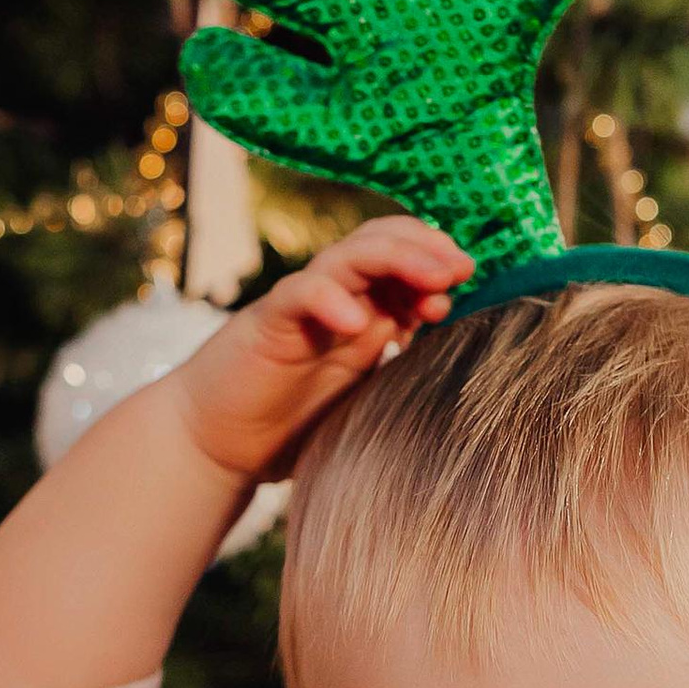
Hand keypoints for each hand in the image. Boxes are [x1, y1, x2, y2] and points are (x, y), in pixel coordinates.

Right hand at [171, 218, 470, 483]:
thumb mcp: (365, 399)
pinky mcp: (267, 322)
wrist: (216, 445)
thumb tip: (468, 374)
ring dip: (397, 258)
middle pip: (382, 243)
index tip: (472, 283)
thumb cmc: (291, 426)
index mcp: (364, 311)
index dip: (440, 262)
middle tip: (462, 268)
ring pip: (349, 256)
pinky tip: (358, 323)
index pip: (406, 260)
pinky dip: (331, 300)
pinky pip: (301, 293)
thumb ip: (403, 377)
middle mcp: (336, 299)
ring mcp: (302, 306)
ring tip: (435, 279)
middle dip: (427, 248)